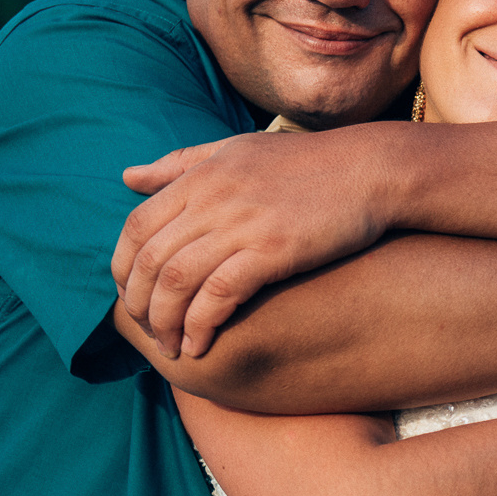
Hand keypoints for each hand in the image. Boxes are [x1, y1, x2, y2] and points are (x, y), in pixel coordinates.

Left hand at [112, 127, 400, 358]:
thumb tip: (127, 177)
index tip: (131, 297)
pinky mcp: (274, 250)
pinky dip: (201, 323)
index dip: (123, 269)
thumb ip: (180, 163)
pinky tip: (201, 343)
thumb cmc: (310, 162)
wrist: (373, 170)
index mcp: (202, 175)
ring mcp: (243, 224)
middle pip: (149, 260)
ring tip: (170, 347)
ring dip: (164, 323)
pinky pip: (219, 294)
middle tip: (146, 332)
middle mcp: (214, 198)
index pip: (135, 227)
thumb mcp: (237, 148)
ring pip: (176, 281)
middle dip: (138, 305)